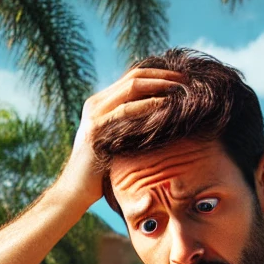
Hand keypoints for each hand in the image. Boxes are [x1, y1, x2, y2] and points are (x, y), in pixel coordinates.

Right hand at [56, 67, 185, 208]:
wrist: (75, 189)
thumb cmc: (100, 171)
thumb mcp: (116, 142)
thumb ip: (129, 127)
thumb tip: (158, 123)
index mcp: (100, 103)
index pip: (132, 77)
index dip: (158, 74)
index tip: (181, 78)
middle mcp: (96, 103)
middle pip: (135, 76)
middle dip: (163, 75)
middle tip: (187, 79)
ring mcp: (95, 114)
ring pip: (131, 86)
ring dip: (160, 85)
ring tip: (181, 89)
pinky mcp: (96, 128)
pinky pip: (126, 110)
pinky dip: (147, 105)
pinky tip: (164, 105)